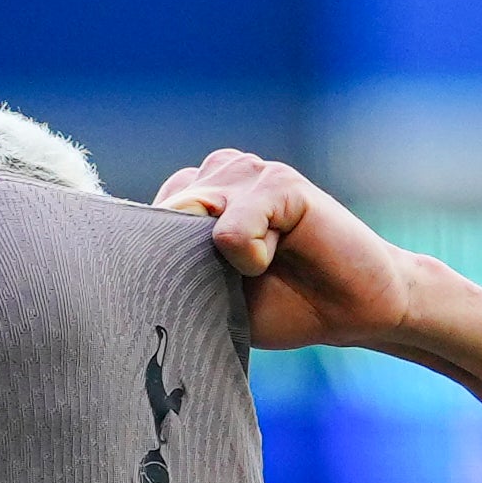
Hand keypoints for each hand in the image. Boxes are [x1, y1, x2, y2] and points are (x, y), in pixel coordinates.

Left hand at [154, 151, 417, 350]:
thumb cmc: (283, 305)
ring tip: (261, 269)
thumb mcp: (213, 296)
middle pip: (160, 218)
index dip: (147, 259)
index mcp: (194, 200)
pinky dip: (249, 258)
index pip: (139, 220)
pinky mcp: (280, 183)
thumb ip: (176, 273)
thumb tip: (129, 269)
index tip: (176, 286)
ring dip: (222, 263)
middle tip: (228, 284)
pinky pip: (232, 229)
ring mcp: (248, 172)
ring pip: (193, 219)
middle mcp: (217, 176)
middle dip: (180, 261)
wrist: (352, 310)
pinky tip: (275, 260)